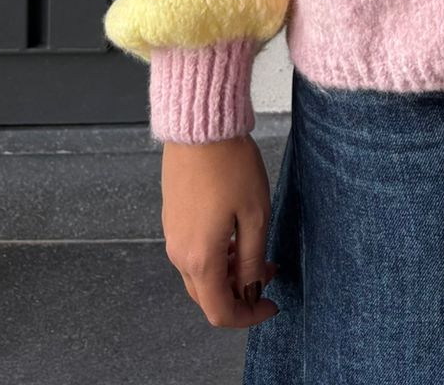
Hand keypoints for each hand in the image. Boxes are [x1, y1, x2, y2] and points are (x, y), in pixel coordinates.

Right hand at [162, 135, 280, 329]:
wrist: (199, 127)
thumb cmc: (230, 166)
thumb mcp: (255, 215)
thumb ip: (253, 259)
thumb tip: (252, 289)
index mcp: (201, 259)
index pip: (220, 311)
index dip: (248, 316)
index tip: (271, 305)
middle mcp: (179, 254)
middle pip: (208, 296)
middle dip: (240, 292)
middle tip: (267, 271)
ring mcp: (172, 236)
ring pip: (200, 275)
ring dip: (228, 273)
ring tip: (255, 250)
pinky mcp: (172, 219)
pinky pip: (192, 253)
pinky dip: (215, 256)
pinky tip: (235, 234)